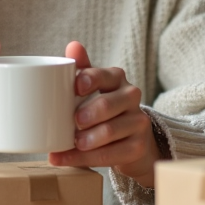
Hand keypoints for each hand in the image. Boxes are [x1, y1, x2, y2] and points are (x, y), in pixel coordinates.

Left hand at [48, 41, 162, 188]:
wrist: (130, 140)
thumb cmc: (103, 108)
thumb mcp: (93, 87)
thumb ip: (82, 68)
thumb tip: (73, 45)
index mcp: (116, 78)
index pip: (104, 75)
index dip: (90, 79)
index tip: (75, 87)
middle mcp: (131, 97)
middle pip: (109, 104)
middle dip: (91, 113)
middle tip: (74, 121)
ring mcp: (137, 122)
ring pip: (111, 130)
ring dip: (89, 139)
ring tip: (73, 143)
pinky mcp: (137, 147)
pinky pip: (112, 154)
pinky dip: (85, 159)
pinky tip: (66, 159)